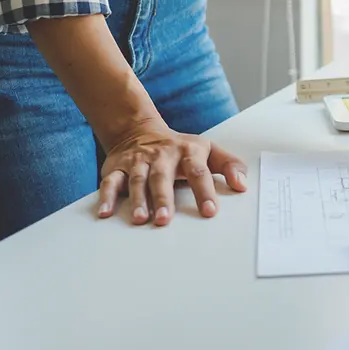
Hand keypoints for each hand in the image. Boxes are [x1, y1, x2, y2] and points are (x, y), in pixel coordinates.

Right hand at [97, 119, 247, 225]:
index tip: (210, 211)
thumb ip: (230, 165)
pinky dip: (106, 197)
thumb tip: (242, 185)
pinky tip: (105, 213)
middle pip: (163, 177)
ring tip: (141, 219)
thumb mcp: (208, 150)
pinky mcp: (117, 167)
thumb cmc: (180, 148)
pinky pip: (110, 182)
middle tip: (164, 219)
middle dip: (163, 198)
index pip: (198, 171)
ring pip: (137, 180)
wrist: (140, 130)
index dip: (204, 191)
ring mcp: (139, 161)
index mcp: (188, 152)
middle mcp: (162, 156)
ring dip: (138, 200)